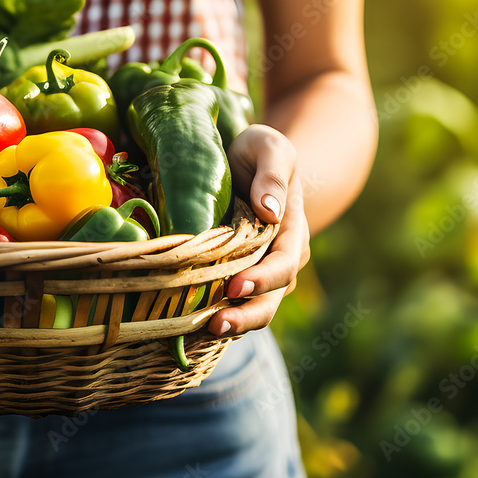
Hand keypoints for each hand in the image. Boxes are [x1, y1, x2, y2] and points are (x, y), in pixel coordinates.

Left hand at [206, 124, 310, 336]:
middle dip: (245, 317)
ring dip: (228, 322)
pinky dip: (210, 311)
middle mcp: (276, 259)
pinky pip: (225, 300)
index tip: (235, 286)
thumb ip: (273, 173)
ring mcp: (255, 270)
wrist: (247, 160)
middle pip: (268, 299)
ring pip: (248, 307)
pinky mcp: (230, 272)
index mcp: (291, 233)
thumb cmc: (259, 151)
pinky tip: (185, 322)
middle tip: (215, 325)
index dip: (262, 280)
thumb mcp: (269, 147)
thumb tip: (271, 211)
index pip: (282, 265)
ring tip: (198, 331)